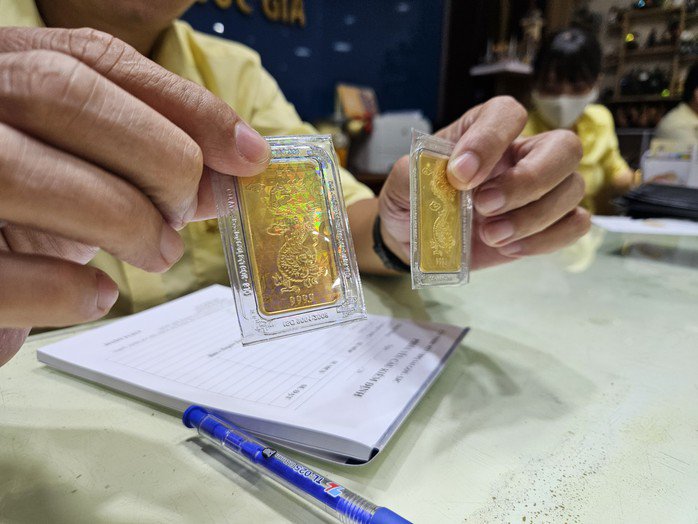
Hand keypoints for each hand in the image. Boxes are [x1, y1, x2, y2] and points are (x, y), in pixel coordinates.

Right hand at [0, 27, 270, 364]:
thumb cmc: (27, 199)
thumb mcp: (82, 164)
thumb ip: (145, 158)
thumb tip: (229, 179)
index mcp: (0, 69)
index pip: (91, 59)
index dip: (185, 106)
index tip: (250, 157)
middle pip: (59, 94)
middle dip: (156, 160)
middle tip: (184, 213)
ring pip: (20, 170)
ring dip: (123, 219)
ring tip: (157, 252)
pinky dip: (65, 290)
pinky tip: (98, 294)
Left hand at [378, 96, 589, 269]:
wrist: (418, 242)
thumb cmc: (413, 202)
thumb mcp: (400, 186)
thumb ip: (412, 174)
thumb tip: (438, 170)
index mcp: (484, 129)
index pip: (507, 114)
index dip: (490, 140)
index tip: (460, 175)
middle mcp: (521, 152)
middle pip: (564, 146)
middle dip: (528, 180)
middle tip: (483, 206)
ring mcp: (541, 188)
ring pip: (573, 188)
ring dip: (533, 217)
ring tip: (488, 235)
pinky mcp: (548, 223)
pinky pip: (576, 224)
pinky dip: (546, 239)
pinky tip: (508, 247)